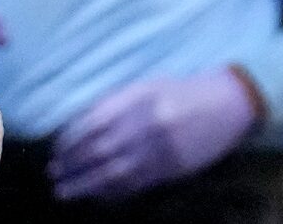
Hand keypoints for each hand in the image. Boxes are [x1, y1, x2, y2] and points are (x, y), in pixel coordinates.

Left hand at [45, 69, 259, 201]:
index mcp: (139, 98)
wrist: (229, 103)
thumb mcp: (148, 86)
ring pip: (113, 173)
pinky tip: (96, 196)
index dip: (70, 139)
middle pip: (99, 150)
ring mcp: (160, 149)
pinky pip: (135, 185)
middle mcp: (147, 124)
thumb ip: (116, 103)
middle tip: (54, 173)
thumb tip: (79, 126)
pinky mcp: (172, 169)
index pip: (94, 122)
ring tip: (65, 191)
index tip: (56, 150)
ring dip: (85, 185)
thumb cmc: (184, 91)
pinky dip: (112, 193)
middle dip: (72, 164)